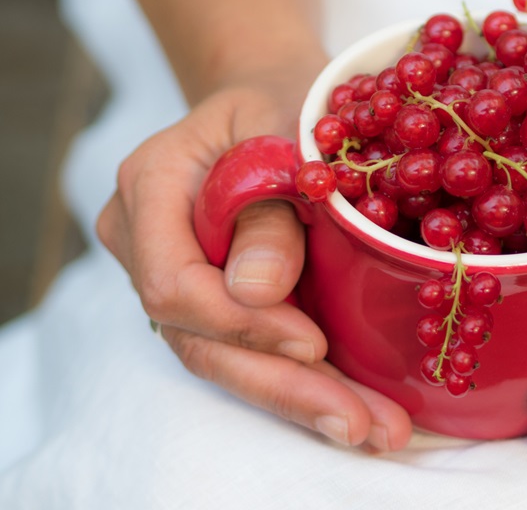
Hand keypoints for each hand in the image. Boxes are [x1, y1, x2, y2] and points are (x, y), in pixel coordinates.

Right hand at [97, 82, 413, 451]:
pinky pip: (252, 351)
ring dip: (303, 400)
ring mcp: (180, 276)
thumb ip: (266, 204)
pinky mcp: (218, 300)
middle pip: (201, 339)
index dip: (242, 323)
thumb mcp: (284, 126)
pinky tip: (359, 412)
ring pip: (227, 359)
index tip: (313, 342)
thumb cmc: (282, 99)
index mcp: (150, 187)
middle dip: (284, 387)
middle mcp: (150, 242)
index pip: (174, 281)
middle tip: (358, 424)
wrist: (275, 98)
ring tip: (374, 431)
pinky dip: (307, 383)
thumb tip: (257, 290)